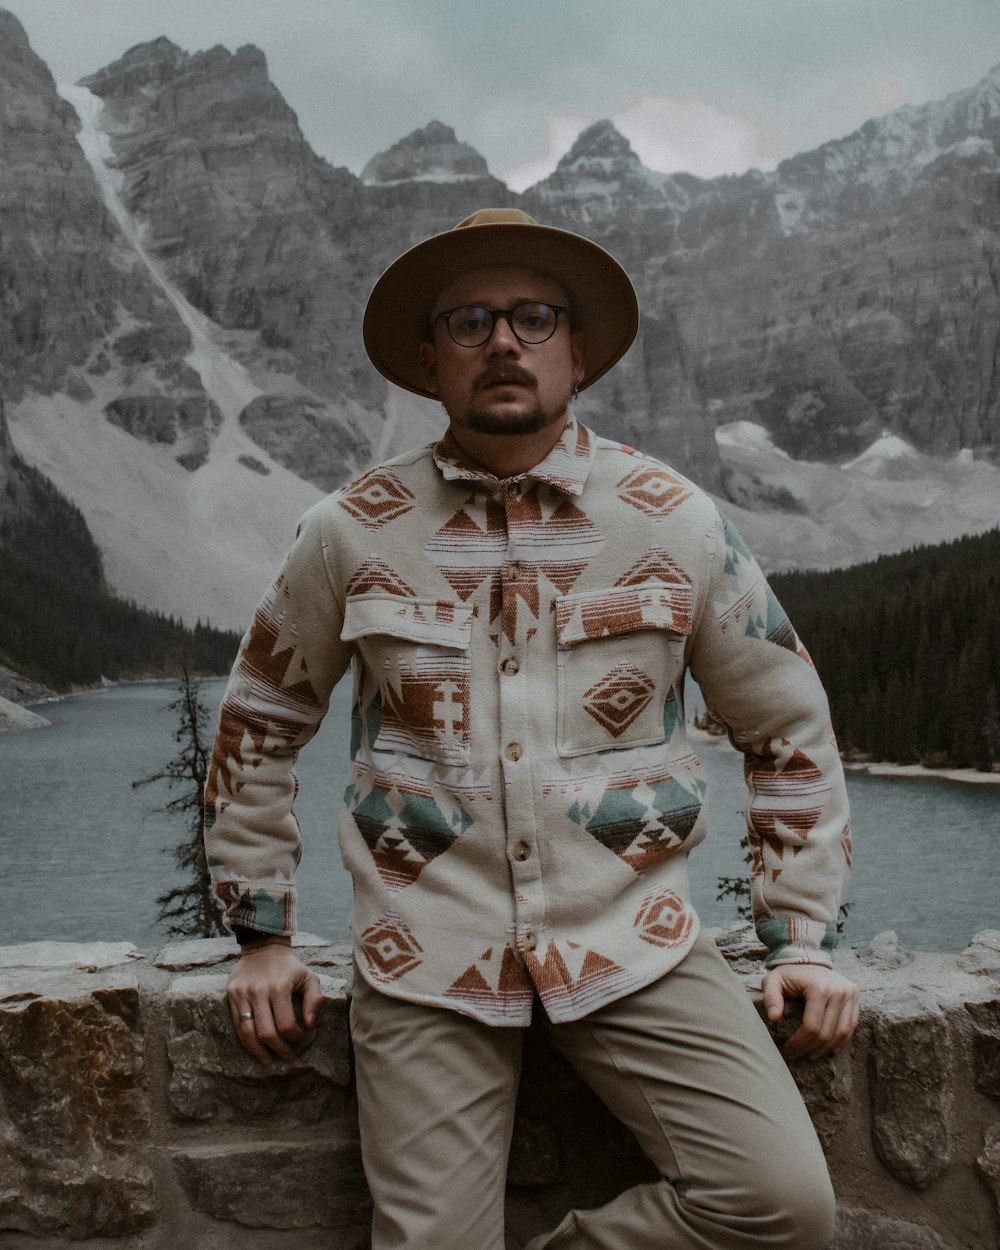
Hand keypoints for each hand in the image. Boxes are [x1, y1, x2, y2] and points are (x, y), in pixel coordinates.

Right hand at [226, 941, 323, 1066]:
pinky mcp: (231, 994)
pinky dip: (247, 1040)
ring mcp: (242, 993)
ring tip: (269, 1061)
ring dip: (259, 1052)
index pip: (286, 1024)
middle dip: (279, 1050)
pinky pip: (237, 1024)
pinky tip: (256, 1048)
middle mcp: (258, 991)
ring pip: (247, 1033)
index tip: (302, 1039)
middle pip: (266, 1033)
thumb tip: (310, 1025)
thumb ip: (315, 1000)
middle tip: (288, 1058)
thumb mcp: (309, 977)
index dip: (296, 1037)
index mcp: (279, 987)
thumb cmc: (290, 967)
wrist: (263, 947)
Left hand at [761, 964, 858, 1060]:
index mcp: (819, 988)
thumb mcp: (773, 980)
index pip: (812, 1026)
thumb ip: (771, 998)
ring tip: (811, 1055)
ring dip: (827, 1048)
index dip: (800, 1043)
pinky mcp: (855, 996)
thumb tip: (773, 1018)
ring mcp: (850, 993)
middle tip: (797, 1055)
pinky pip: (851, 1025)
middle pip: (827, 1032)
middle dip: (811, 1048)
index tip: (788, 1050)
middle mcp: (838, 991)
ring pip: (842, 1032)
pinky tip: (828, 1048)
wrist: (808, 957)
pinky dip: (841, 1040)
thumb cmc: (788, 973)